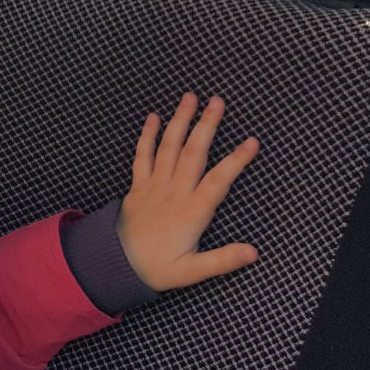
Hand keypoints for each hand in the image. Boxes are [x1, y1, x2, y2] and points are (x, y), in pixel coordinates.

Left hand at [117, 93, 259, 290]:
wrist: (116, 266)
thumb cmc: (157, 269)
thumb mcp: (192, 271)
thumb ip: (222, 259)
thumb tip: (253, 252)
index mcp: (191, 212)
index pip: (218, 181)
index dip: (236, 161)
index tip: (252, 141)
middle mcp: (174, 193)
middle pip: (194, 154)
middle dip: (207, 126)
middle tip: (218, 101)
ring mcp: (154, 187)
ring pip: (169, 148)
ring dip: (180, 121)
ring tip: (190, 97)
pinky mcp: (138, 187)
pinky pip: (142, 156)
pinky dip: (147, 136)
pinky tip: (154, 117)